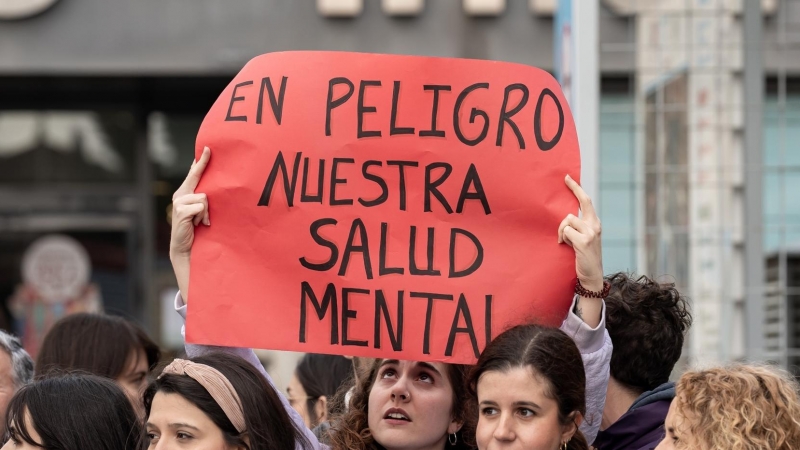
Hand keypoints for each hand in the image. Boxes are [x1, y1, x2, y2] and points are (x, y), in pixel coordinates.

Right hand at [170, 146, 210, 303]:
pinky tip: (198, 224)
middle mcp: (180, 194)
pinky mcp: (181, 210)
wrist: (185, 247)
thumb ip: (203, 200)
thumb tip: (214, 191)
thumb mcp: (200, 212)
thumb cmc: (195, 229)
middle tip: (209, 149)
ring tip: (201, 221)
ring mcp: (179, 201)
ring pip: (204, 197)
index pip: (193, 174)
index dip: (200, 161)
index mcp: (185, 193)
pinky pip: (201, 206)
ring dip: (206, 211)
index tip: (207, 148)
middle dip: (202, 165)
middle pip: (197, 178)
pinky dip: (203, 216)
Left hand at [558, 174, 602, 291]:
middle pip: (583, 202)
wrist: (592, 275)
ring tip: (564, 241)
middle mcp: (595, 225)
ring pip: (568, 219)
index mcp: (594, 223)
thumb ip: (578, 227)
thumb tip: (565, 217)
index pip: (587, 201)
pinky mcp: (584, 241)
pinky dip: (562, 238)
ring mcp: (591, 232)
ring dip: (561, 230)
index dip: (577, 189)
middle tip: (565, 179)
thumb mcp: (583, 239)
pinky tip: (565, 246)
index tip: (568, 178)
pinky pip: (566, 231)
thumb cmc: (584, 257)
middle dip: (574, 188)